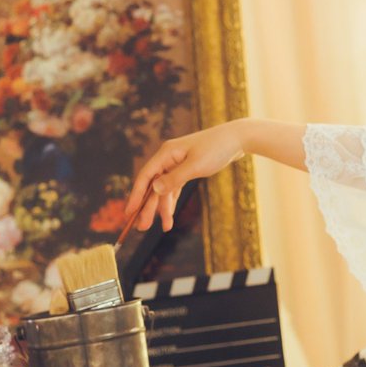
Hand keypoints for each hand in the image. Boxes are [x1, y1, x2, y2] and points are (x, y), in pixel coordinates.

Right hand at [126, 120, 247, 231]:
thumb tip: (154, 190)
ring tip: (163, 227)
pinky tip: (169, 215)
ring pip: (165, 189)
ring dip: (163, 208)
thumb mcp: (196, 166)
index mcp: (166, 153)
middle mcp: (168, 158)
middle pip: (153, 185)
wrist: (237, 139)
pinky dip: (173, 201)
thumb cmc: (217, 149)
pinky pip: (175, 187)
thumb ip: (174, 179)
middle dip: (148, 207)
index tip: (129, 212)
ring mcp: (177, 163)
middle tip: (141, 227)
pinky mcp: (187, 168)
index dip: (136, 195)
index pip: (145, 177)